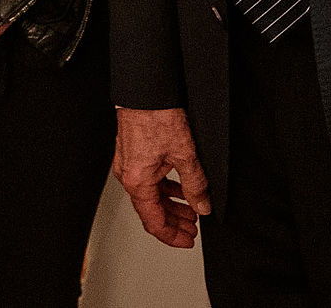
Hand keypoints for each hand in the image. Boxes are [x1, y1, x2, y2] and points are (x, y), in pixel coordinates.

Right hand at [113, 106, 211, 248]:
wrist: (144, 90)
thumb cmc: (156, 116)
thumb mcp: (185, 155)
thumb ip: (195, 185)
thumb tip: (202, 206)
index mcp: (137, 181)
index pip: (153, 221)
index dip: (172, 236)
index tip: (187, 240)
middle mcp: (128, 175)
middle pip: (151, 210)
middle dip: (174, 222)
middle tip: (193, 228)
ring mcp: (128, 164)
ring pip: (150, 195)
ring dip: (171, 204)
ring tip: (191, 208)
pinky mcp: (132, 153)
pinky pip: (148, 180)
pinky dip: (165, 188)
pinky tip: (180, 187)